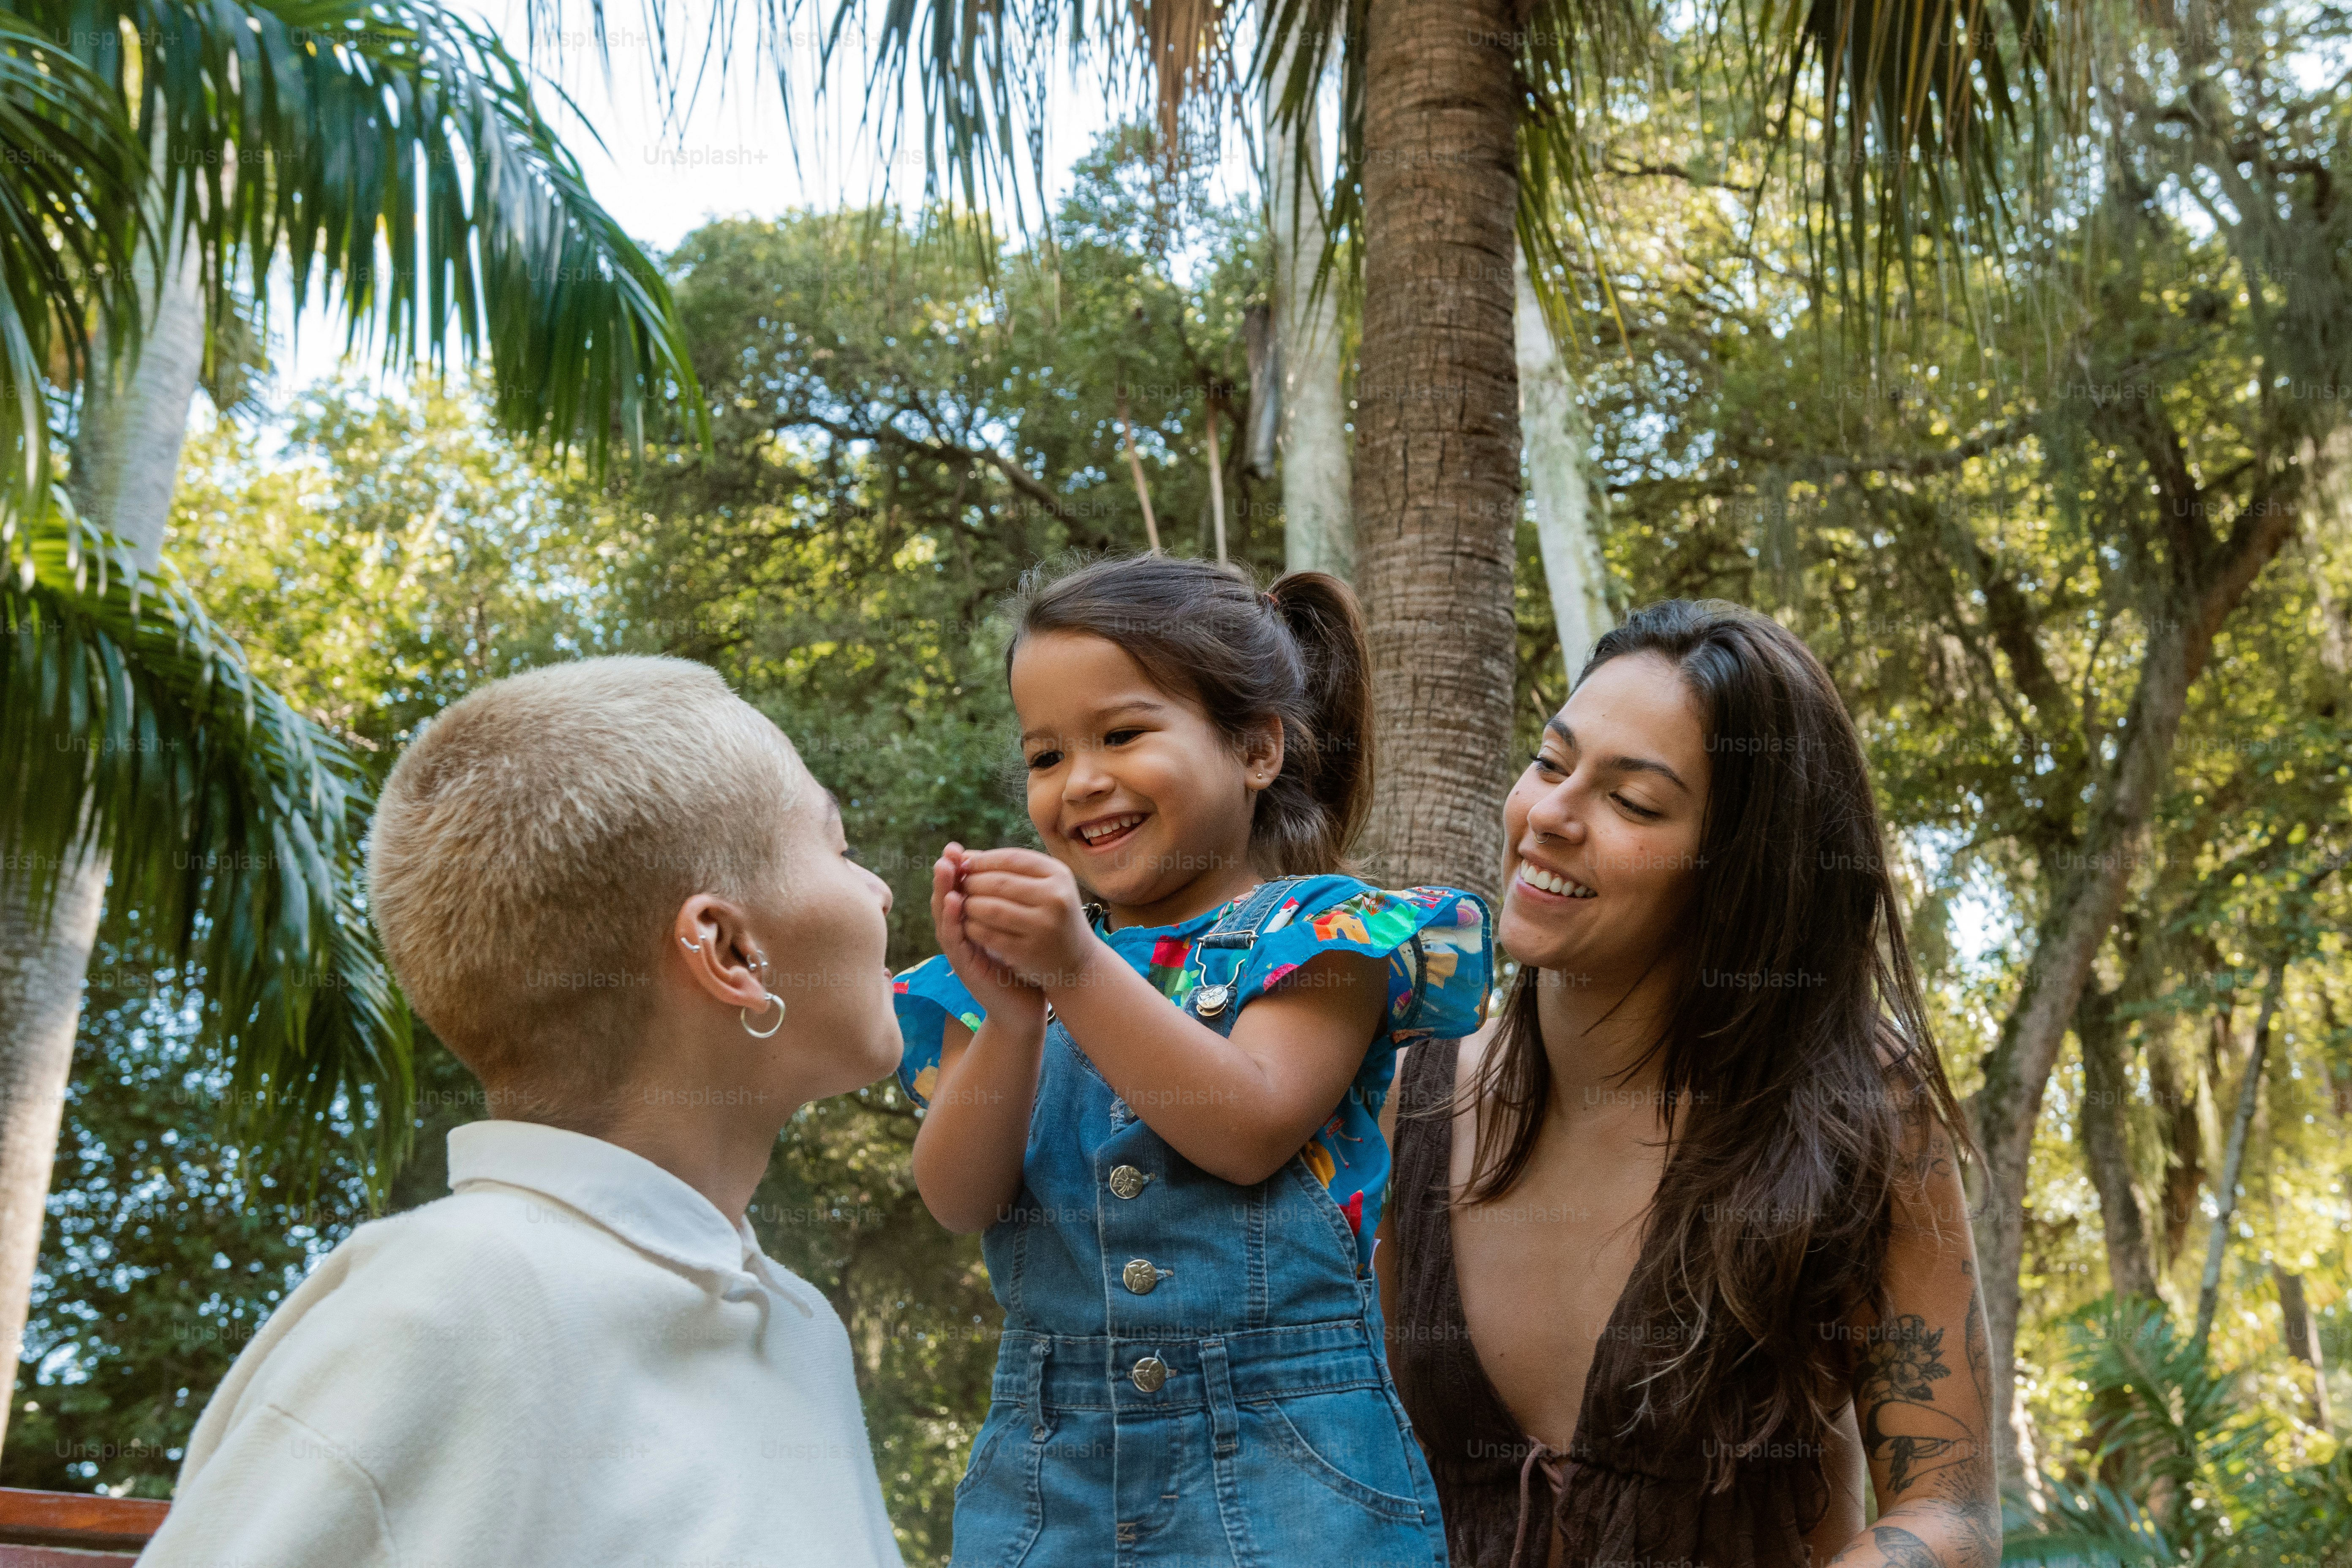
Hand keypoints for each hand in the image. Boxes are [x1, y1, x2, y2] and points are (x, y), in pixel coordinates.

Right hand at [932, 845, 1046, 1033]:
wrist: (1025, 1006)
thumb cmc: (1022, 963)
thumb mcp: (1014, 927)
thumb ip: (1005, 903)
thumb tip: (1007, 869)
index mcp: (971, 921)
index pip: (958, 890)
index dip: (957, 869)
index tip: (958, 847)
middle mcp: (961, 934)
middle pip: (945, 898)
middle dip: (946, 874)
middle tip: (948, 851)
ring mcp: (960, 950)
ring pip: (944, 916)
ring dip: (943, 891)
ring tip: (945, 867)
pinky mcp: (964, 967)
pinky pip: (954, 939)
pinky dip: (952, 920)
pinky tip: (955, 901)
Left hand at [955, 847, 1101, 990]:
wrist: (1076, 961)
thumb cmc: (1052, 916)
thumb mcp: (1043, 886)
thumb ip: (1008, 869)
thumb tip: (963, 856)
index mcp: (1058, 874)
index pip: (1011, 858)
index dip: (982, 860)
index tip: (965, 865)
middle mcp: (1055, 897)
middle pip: (998, 882)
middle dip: (971, 882)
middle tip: (959, 886)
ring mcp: (1043, 926)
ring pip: (990, 908)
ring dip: (968, 905)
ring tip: (962, 904)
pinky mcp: (1028, 951)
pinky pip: (989, 935)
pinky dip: (972, 928)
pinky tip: (968, 926)